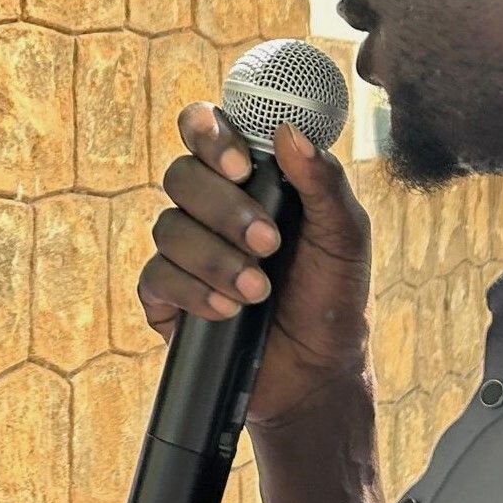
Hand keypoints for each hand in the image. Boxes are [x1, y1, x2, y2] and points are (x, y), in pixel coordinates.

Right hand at [137, 104, 372, 428]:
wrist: (316, 373)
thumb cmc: (332, 297)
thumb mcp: (345, 236)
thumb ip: (323, 182)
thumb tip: (289, 132)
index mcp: (249, 179)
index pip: (206, 129)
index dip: (211, 135)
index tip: (243, 167)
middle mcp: (209, 207)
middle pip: (182, 176)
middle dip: (224, 210)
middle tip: (268, 243)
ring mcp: (184, 251)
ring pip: (168, 227)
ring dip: (216, 259)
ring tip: (258, 291)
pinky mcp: (165, 296)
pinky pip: (157, 277)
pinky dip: (194, 292)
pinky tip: (228, 310)